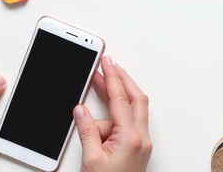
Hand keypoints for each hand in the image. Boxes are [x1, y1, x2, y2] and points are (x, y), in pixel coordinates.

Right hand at [73, 56, 151, 171]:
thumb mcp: (90, 160)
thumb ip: (87, 132)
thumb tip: (81, 110)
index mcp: (131, 138)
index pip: (121, 100)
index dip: (112, 78)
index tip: (106, 62)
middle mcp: (141, 138)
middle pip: (135, 99)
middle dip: (121, 80)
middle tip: (107, 66)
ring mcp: (141, 144)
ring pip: (132, 112)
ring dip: (115, 102)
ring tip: (94, 95)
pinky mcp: (137, 150)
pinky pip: (127, 125)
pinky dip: (113, 118)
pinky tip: (97, 121)